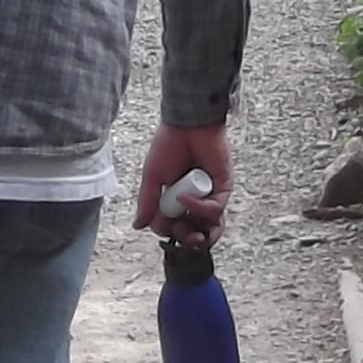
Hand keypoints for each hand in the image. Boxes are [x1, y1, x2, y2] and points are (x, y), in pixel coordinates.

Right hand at [136, 120, 233, 235]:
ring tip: (190, 231)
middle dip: (188, 238)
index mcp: (177, 198)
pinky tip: (186, 198)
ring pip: (211, 225)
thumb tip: (139, 225)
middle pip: (196, 230)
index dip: (171, 232)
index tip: (162, 228)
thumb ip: (148, 203)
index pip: (176, 225)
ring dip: (200, 231)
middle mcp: (196, 199)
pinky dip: (200, 208)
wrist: (186, 125)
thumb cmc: (169, 145)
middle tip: (180, 235)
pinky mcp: (224, 188)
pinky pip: (215, 208)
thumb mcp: (152, 177)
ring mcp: (210, 194)